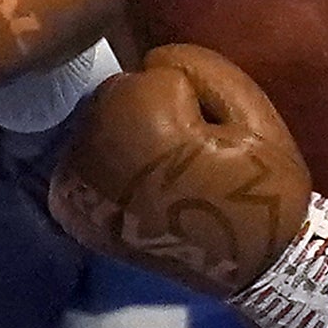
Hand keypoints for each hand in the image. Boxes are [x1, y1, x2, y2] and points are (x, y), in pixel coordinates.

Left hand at [48, 45, 327, 327]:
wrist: (247, 268)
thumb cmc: (260, 192)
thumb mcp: (253, 115)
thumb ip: (199, 67)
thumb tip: (149, 59)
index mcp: (141, 122)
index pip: (153, 74)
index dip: (190, 100)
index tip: (211, 138)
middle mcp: (92, 149)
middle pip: (116, 94)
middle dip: (152, 113)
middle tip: (189, 158)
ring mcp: (73, 183)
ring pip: (98, 122)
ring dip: (127, 136)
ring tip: (166, 176)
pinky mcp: (68, 207)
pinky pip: (80, 158)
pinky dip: (106, 164)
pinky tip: (138, 187)